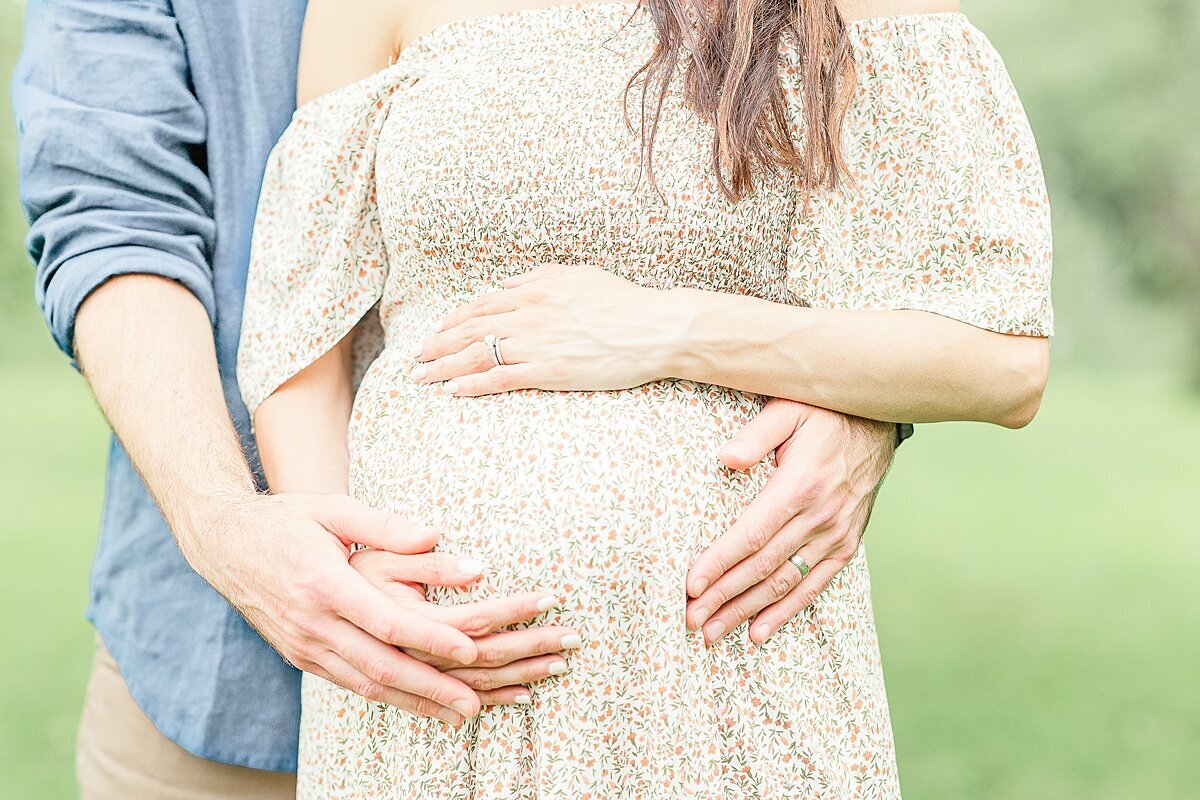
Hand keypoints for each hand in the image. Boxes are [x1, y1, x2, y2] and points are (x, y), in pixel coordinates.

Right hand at [186, 492, 558, 724]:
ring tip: (455, 715)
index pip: (386, 622)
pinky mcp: (299, 655)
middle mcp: (312, 622)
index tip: (471, 650)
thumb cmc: (286, 519)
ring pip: (365, 684)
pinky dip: (385, 697)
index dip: (430, 640)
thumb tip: (436, 535)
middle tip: (474, 704)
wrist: (223, 542)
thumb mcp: (333, 508)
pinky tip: (415, 703)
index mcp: (324, 584)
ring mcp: (303, 644)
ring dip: (413, 703)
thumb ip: (385, 525)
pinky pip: (348, 683)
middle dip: (431, 688)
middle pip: (381, 664)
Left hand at [411, 263, 676, 394]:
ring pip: (478, 355)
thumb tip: (507, 282)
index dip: (454, 321)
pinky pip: (502, 378)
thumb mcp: (579, 276)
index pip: (482, 305)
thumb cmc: (623, 301)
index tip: (437, 332)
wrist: (655, 328)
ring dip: (445, 367)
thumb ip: (539, 277)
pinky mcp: (550, 371)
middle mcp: (529, 315)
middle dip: (438, 345)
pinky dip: (474, 385)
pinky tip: (454, 391)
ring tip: (422, 377)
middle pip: (470, 330)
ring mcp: (538, 344)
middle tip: (416, 358)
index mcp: (536, 290)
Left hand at [684, 399, 895, 644]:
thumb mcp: (789, 410)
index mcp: (800, 485)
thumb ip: (756, 434)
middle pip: (762, 567)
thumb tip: (726, 458)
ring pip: (784, 583)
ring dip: (746, 611)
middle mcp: (819, 517)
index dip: (719, 563)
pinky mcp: (846, 545)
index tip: (691, 586)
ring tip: (712, 633)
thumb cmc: (824, 413)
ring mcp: (835, 535)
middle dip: (723, 597)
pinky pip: (813, 585)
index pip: (751, 535)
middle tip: (691, 620)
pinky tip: (758, 632)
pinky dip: (785, 611)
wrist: (878, 423)